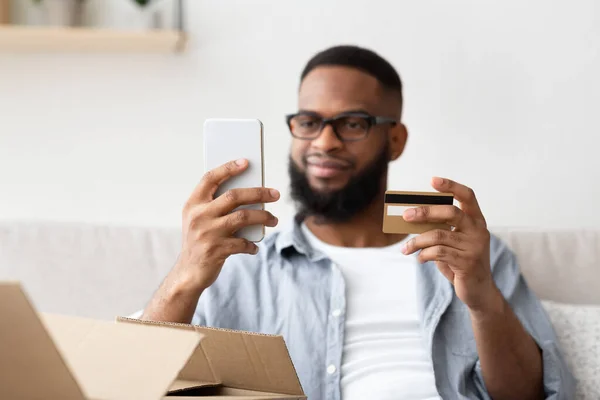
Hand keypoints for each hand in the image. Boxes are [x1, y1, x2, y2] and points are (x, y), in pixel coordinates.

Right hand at [176, 158, 279, 290]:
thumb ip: (216, 206)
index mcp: (193, 204)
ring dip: (263, 217)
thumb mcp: (199, 220)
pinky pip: (243, 243)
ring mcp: (207, 233)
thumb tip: (250, 193)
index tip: (246, 162)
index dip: (228, 168)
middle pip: (234, 196)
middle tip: (275, 193)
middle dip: (258, 193)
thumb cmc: (200, 241)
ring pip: (243, 217)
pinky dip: (252, 244)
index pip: (210, 178)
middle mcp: (199, 216)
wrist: (188, 273)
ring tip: (274, 220)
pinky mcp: (216, 250)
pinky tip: (254, 246)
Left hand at [400, 177, 498, 311]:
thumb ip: (441, 229)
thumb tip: (413, 219)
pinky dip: (423, 255)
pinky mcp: (467, 262)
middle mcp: (479, 231)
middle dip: (425, 212)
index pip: (468, 196)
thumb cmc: (462, 262)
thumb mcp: (454, 242)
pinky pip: (437, 252)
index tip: (433, 180)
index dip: (451, 186)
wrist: (479, 292)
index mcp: (477, 221)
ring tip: (406, 248)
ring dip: (417, 241)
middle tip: (406, 215)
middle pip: (450, 212)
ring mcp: (474, 247)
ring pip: (438, 235)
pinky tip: (419, 259)